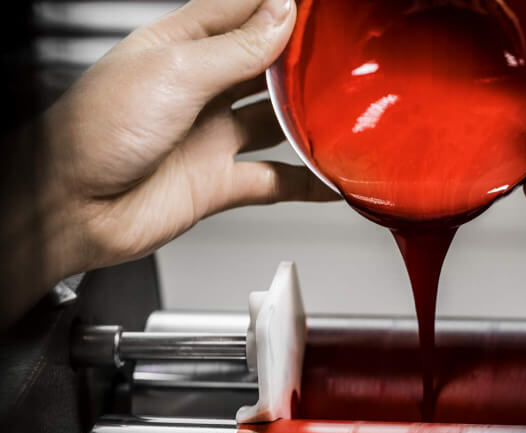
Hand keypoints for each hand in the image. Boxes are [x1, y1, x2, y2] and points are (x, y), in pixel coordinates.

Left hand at [40, 0, 336, 274]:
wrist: (70, 209)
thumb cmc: (95, 133)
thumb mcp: (175, 73)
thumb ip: (236, 48)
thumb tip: (283, 15)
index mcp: (182, 47)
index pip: (243, 13)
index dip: (282, 7)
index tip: (321, 10)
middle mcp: (201, 89)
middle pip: (266, 68)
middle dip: (303, 63)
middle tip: (343, 61)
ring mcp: (212, 136)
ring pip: (277, 124)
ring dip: (309, 121)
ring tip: (346, 115)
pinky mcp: (220, 182)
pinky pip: (276, 180)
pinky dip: (307, 182)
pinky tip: (332, 178)